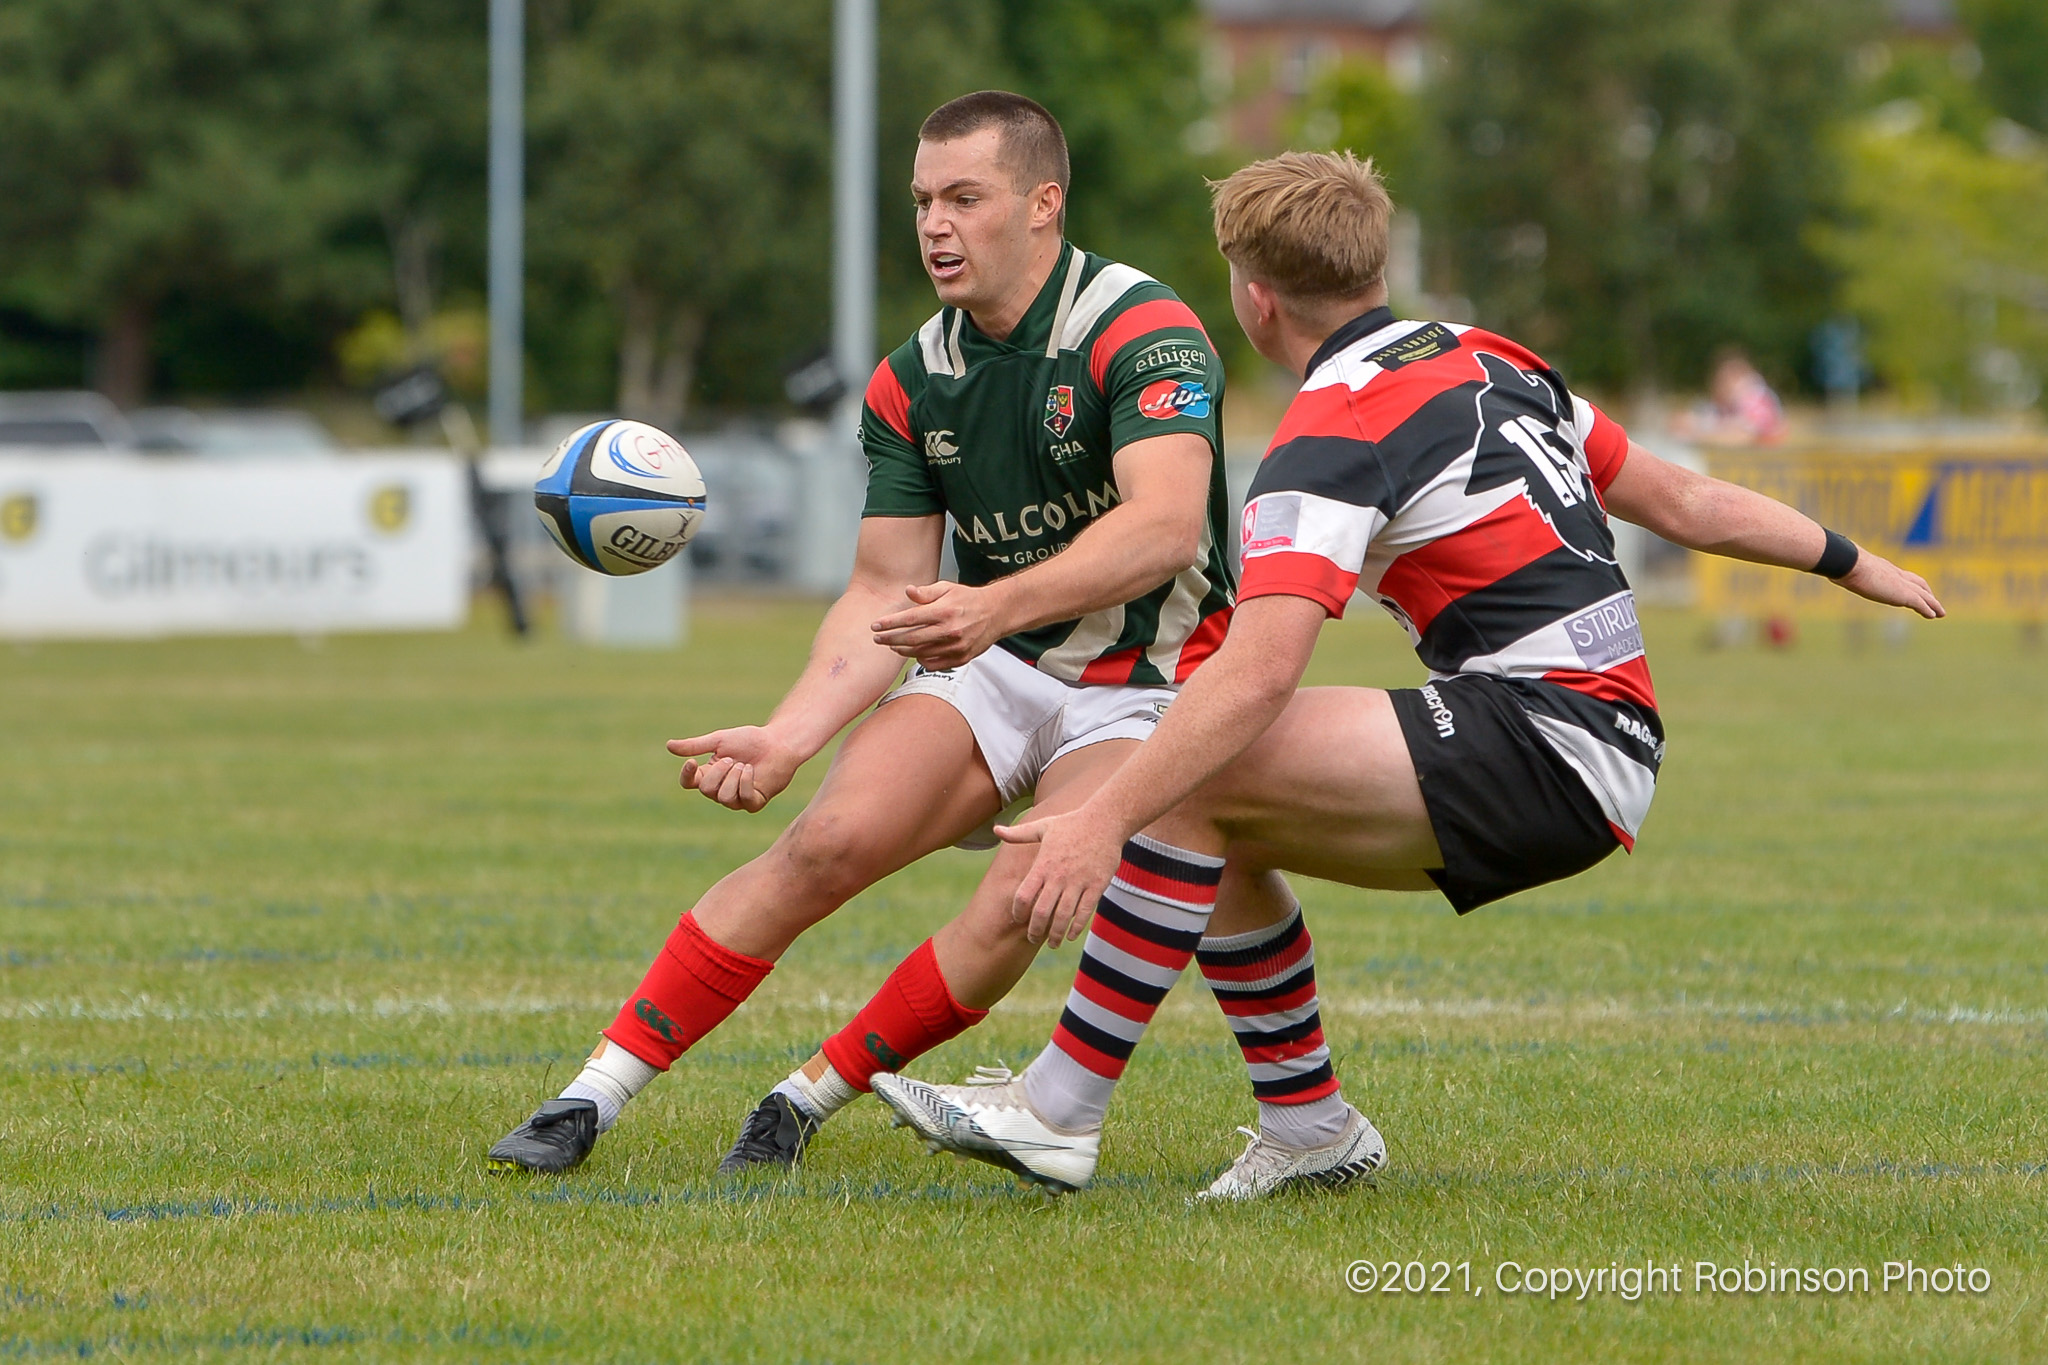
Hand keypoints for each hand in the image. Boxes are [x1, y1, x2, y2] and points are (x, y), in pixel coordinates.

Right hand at [666, 726, 801, 812]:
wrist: (778, 743)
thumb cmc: (750, 740)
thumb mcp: (719, 740)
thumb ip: (695, 745)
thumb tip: (668, 746)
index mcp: (708, 774)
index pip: (688, 783)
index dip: (687, 776)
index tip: (692, 762)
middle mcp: (720, 790)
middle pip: (706, 790)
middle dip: (719, 772)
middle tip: (734, 759)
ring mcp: (737, 799)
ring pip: (723, 798)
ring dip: (734, 777)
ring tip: (745, 764)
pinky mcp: (754, 803)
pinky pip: (743, 799)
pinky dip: (746, 782)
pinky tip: (751, 770)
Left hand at [871, 581, 1006, 669]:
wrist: (996, 614)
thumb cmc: (968, 600)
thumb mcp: (947, 588)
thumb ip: (926, 592)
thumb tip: (908, 592)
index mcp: (944, 611)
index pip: (910, 619)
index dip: (889, 623)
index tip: (875, 626)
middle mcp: (949, 630)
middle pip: (911, 639)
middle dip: (890, 639)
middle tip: (877, 639)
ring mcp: (955, 646)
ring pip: (920, 653)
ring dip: (903, 650)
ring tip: (893, 646)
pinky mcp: (960, 658)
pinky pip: (933, 663)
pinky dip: (920, 660)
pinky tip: (915, 653)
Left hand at [996, 810, 1127, 946]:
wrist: (1105, 820)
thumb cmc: (1072, 824)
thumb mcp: (1043, 826)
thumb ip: (1018, 834)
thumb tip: (996, 830)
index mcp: (1043, 865)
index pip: (1023, 895)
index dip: (1018, 912)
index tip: (1018, 919)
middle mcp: (1058, 876)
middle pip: (1042, 911)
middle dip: (1035, 930)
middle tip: (1032, 939)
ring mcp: (1078, 882)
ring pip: (1063, 916)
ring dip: (1056, 934)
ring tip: (1052, 943)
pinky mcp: (1096, 885)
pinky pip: (1085, 912)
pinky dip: (1077, 927)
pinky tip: (1071, 935)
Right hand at [1837, 549, 1944, 619]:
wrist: (1850, 564)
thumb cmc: (1842, 563)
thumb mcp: (1841, 566)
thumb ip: (1840, 568)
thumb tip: (1824, 564)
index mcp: (1882, 568)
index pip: (1901, 575)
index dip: (1908, 581)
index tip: (1912, 587)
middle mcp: (1895, 574)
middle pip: (1917, 583)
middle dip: (1927, 592)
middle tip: (1933, 600)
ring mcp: (1901, 584)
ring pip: (1923, 594)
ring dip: (1933, 603)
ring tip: (1940, 613)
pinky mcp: (1903, 594)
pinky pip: (1920, 603)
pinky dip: (1928, 609)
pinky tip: (1934, 615)